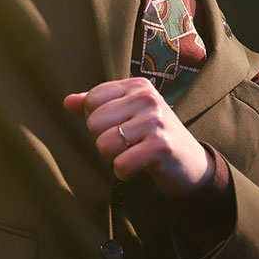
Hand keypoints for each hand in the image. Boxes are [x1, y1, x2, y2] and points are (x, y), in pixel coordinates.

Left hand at [64, 77, 212, 196]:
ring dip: (115, 157)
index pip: (92, 100)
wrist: (190, 164)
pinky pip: (120, 165)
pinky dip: (126, 172)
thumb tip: (67, 102)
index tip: (120, 127)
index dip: (97, 120)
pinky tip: (141, 167)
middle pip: (94, 123)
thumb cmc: (152, 136)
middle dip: (105, 141)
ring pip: (104, 145)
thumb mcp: (126, 114)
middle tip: (129, 144)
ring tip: (135, 153)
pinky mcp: (161, 147)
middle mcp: (147, 98)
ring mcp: (156, 122)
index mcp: (137, 86)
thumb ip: (96, 106)